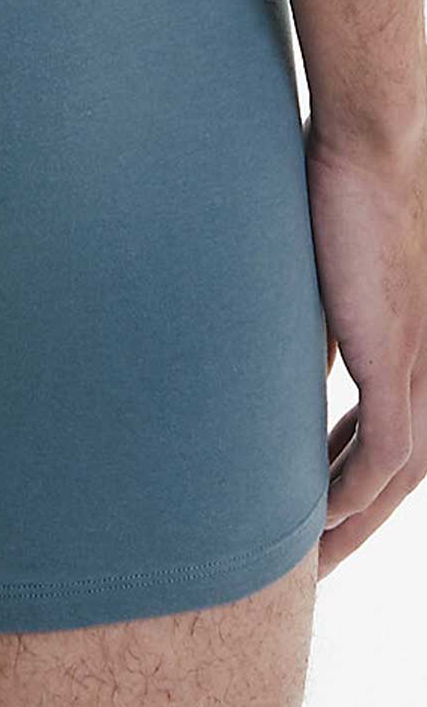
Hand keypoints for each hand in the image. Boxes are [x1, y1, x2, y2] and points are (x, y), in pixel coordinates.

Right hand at [303, 113, 426, 577]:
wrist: (377, 146)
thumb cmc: (347, 188)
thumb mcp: (330, 276)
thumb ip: (323, 329)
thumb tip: (293, 365)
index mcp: (415, 346)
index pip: (389, 436)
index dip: (352, 479)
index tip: (313, 507)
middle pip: (399, 473)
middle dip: (356, 521)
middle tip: (311, 560)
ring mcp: (422, 366)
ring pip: (396, 476)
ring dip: (353, 523)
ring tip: (307, 559)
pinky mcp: (401, 362)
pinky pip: (381, 452)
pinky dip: (350, 491)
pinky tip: (317, 518)